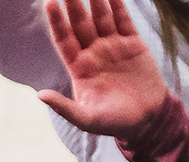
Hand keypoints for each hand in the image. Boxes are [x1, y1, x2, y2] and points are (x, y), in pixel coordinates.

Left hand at [37, 0, 168, 136]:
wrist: (148, 120)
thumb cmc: (114, 123)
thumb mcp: (87, 119)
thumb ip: (64, 108)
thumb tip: (40, 95)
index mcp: (79, 68)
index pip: (64, 40)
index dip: (57, 22)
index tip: (50, 3)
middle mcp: (94, 53)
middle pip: (80, 23)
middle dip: (73, 4)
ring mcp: (113, 46)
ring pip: (101, 17)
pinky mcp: (133, 44)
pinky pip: (123, 19)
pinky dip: (118, 4)